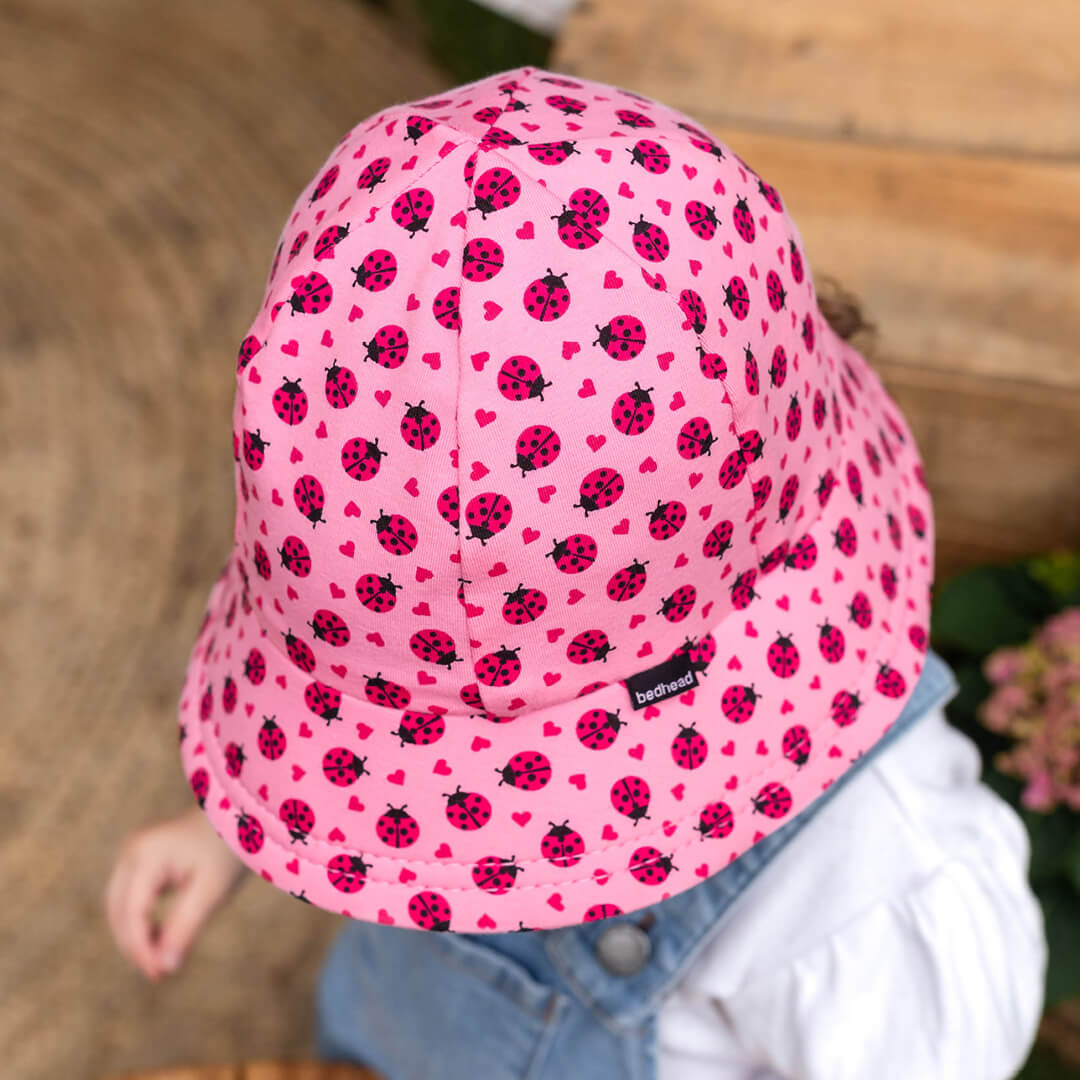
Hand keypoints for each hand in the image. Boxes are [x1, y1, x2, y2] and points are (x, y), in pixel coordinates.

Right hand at [104, 804, 247, 982]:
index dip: (141, 948)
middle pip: (118, 911)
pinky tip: (162, 938)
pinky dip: (141, 920)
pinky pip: (131, 896)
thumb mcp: (213, 890)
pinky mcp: (141, 857)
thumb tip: (165, 968)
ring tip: (161, 961)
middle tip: (159, 974)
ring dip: (135, 935)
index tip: (160, 975)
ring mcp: (133, 851)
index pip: (133, 912)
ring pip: (120, 906)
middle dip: (134, 945)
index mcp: (147, 854)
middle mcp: (132, 850)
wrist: (241, 812)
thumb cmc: (229, 848)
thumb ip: (186, 927)